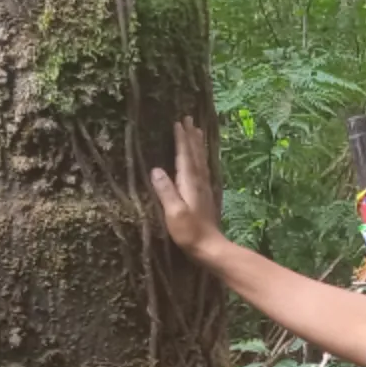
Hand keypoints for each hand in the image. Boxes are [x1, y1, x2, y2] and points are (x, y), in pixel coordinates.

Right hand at [147, 117, 226, 259]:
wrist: (210, 248)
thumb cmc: (189, 232)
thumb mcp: (174, 212)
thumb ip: (166, 191)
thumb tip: (156, 169)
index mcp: (190, 183)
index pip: (185, 156)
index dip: (181, 139)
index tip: (178, 122)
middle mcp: (199, 182)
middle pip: (195, 154)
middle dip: (191, 136)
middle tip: (189, 118)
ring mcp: (204, 188)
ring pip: (201, 160)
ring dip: (197, 145)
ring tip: (197, 131)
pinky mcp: (205, 196)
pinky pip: (203, 169)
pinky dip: (201, 158)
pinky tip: (201, 159)